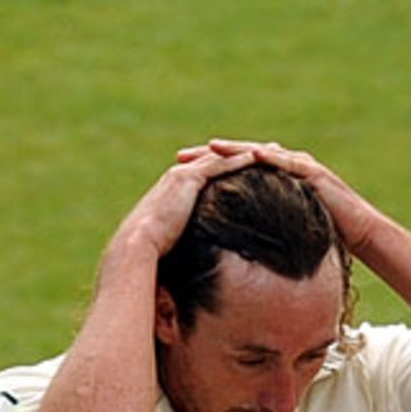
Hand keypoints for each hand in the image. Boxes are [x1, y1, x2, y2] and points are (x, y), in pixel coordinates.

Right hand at [115, 146, 257, 259]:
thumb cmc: (151, 255)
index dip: (231, 168)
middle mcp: (179, 175)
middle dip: (244, 153)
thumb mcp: (171, 246)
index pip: (209, 173)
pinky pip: (219, 165)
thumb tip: (191, 262)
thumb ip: (184, 244)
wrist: (136, 246)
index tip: (251, 166)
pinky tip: (259, 159)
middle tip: (270, 150)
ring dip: (248, 152)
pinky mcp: (188, 179)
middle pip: (219, 158)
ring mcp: (183, 174)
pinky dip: (239, 160)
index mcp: (175, 189)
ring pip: (222, 157)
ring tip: (273, 150)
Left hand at [177, 138, 378, 255]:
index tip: (174, 176)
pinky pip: (288, 163)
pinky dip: (271, 158)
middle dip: (208, 155)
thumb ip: (256, 235)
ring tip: (210, 148)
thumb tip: (229, 256)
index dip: (203, 172)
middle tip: (180, 157)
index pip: (231, 171)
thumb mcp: (278, 236)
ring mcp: (298, 166)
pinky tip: (252, 155)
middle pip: (238, 156)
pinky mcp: (314, 173)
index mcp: (269, 180)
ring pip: (260, 153)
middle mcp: (281, 166)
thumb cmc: (319, 238)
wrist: (359, 233)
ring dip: (235, 149)